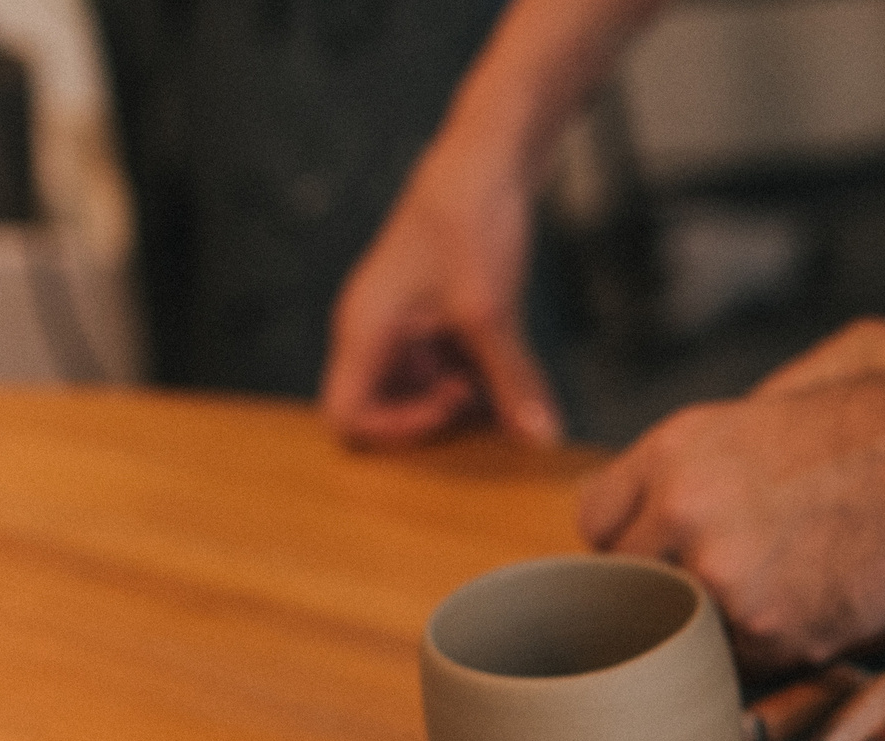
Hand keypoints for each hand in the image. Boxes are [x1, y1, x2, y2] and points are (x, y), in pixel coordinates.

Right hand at [321, 147, 560, 448]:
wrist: (488, 155)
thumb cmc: (470, 218)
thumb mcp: (491, 313)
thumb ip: (512, 382)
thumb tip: (540, 440)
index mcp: (364, 328)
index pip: (345, 414)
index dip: (393, 432)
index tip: (448, 411)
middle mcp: (375, 330)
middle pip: (384, 407)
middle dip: (434, 417)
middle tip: (480, 399)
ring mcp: (406, 323)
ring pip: (422, 391)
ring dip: (463, 402)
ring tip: (507, 390)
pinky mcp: (436, 315)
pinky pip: (447, 367)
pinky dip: (479, 380)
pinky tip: (516, 376)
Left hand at [578, 374, 884, 669]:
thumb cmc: (882, 426)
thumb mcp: (778, 401)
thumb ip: (712, 449)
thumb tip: (667, 492)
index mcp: (677, 449)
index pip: (596, 519)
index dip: (630, 537)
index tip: (655, 546)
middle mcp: (684, 513)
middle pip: (628, 584)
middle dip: (666, 584)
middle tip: (720, 576)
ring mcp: (724, 580)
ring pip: (685, 629)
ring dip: (720, 620)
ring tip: (780, 585)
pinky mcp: (771, 633)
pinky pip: (746, 658)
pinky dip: (776, 642)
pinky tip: (818, 602)